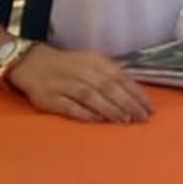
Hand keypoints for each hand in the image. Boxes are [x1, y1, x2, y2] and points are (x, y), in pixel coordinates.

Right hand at [4, 45, 153, 122]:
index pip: (120, 77)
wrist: (32, 63)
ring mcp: (65, 85)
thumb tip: (135, 94)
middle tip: (142, 118)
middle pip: (108, 87)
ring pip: (91, 96)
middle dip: (127, 103)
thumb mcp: (91, 63)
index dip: (136, 93)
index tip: (150, 108)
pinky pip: (70, 107)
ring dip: (109, 108)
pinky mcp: (51, 98)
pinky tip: (99, 121)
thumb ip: (111, 75)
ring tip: (125, 120)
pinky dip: (85, 114)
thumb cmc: (69, 66)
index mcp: (94, 62)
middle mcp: (81, 72)